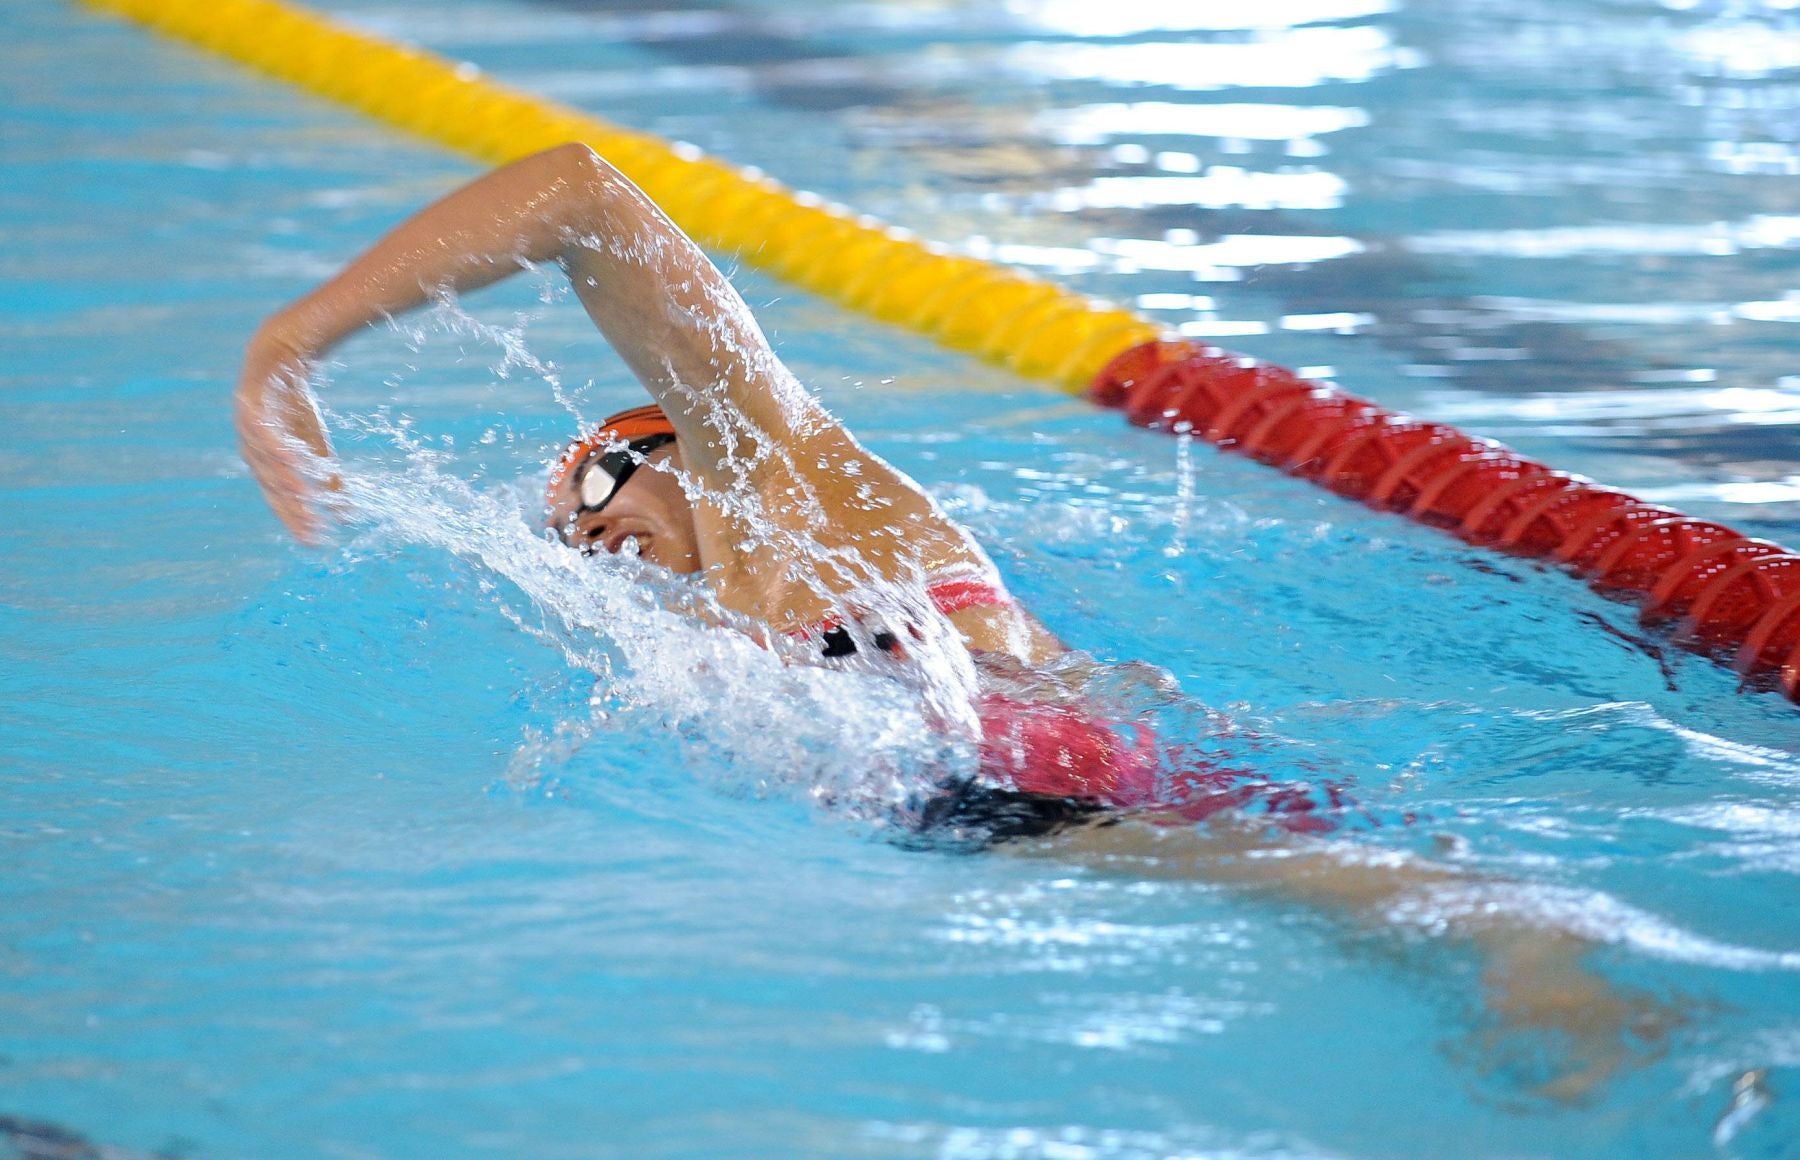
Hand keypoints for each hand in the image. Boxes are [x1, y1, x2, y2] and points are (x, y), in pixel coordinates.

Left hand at [235, 332, 341, 543]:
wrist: (280, 360)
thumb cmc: (295, 409)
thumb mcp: (317, 446)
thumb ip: (329, 480)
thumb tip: (347, 517)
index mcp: (266, 467)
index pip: (281, 500)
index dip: (297, 520)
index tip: (315, 541)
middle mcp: (253, 453)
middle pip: (273, 486)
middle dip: (292, 507)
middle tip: (311, 526)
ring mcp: (248, 430)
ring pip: (267, 461)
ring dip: (284, 479)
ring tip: (303, 497)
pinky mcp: (250, 405)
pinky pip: (263, 430)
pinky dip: (276, 445)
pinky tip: (292, 458)